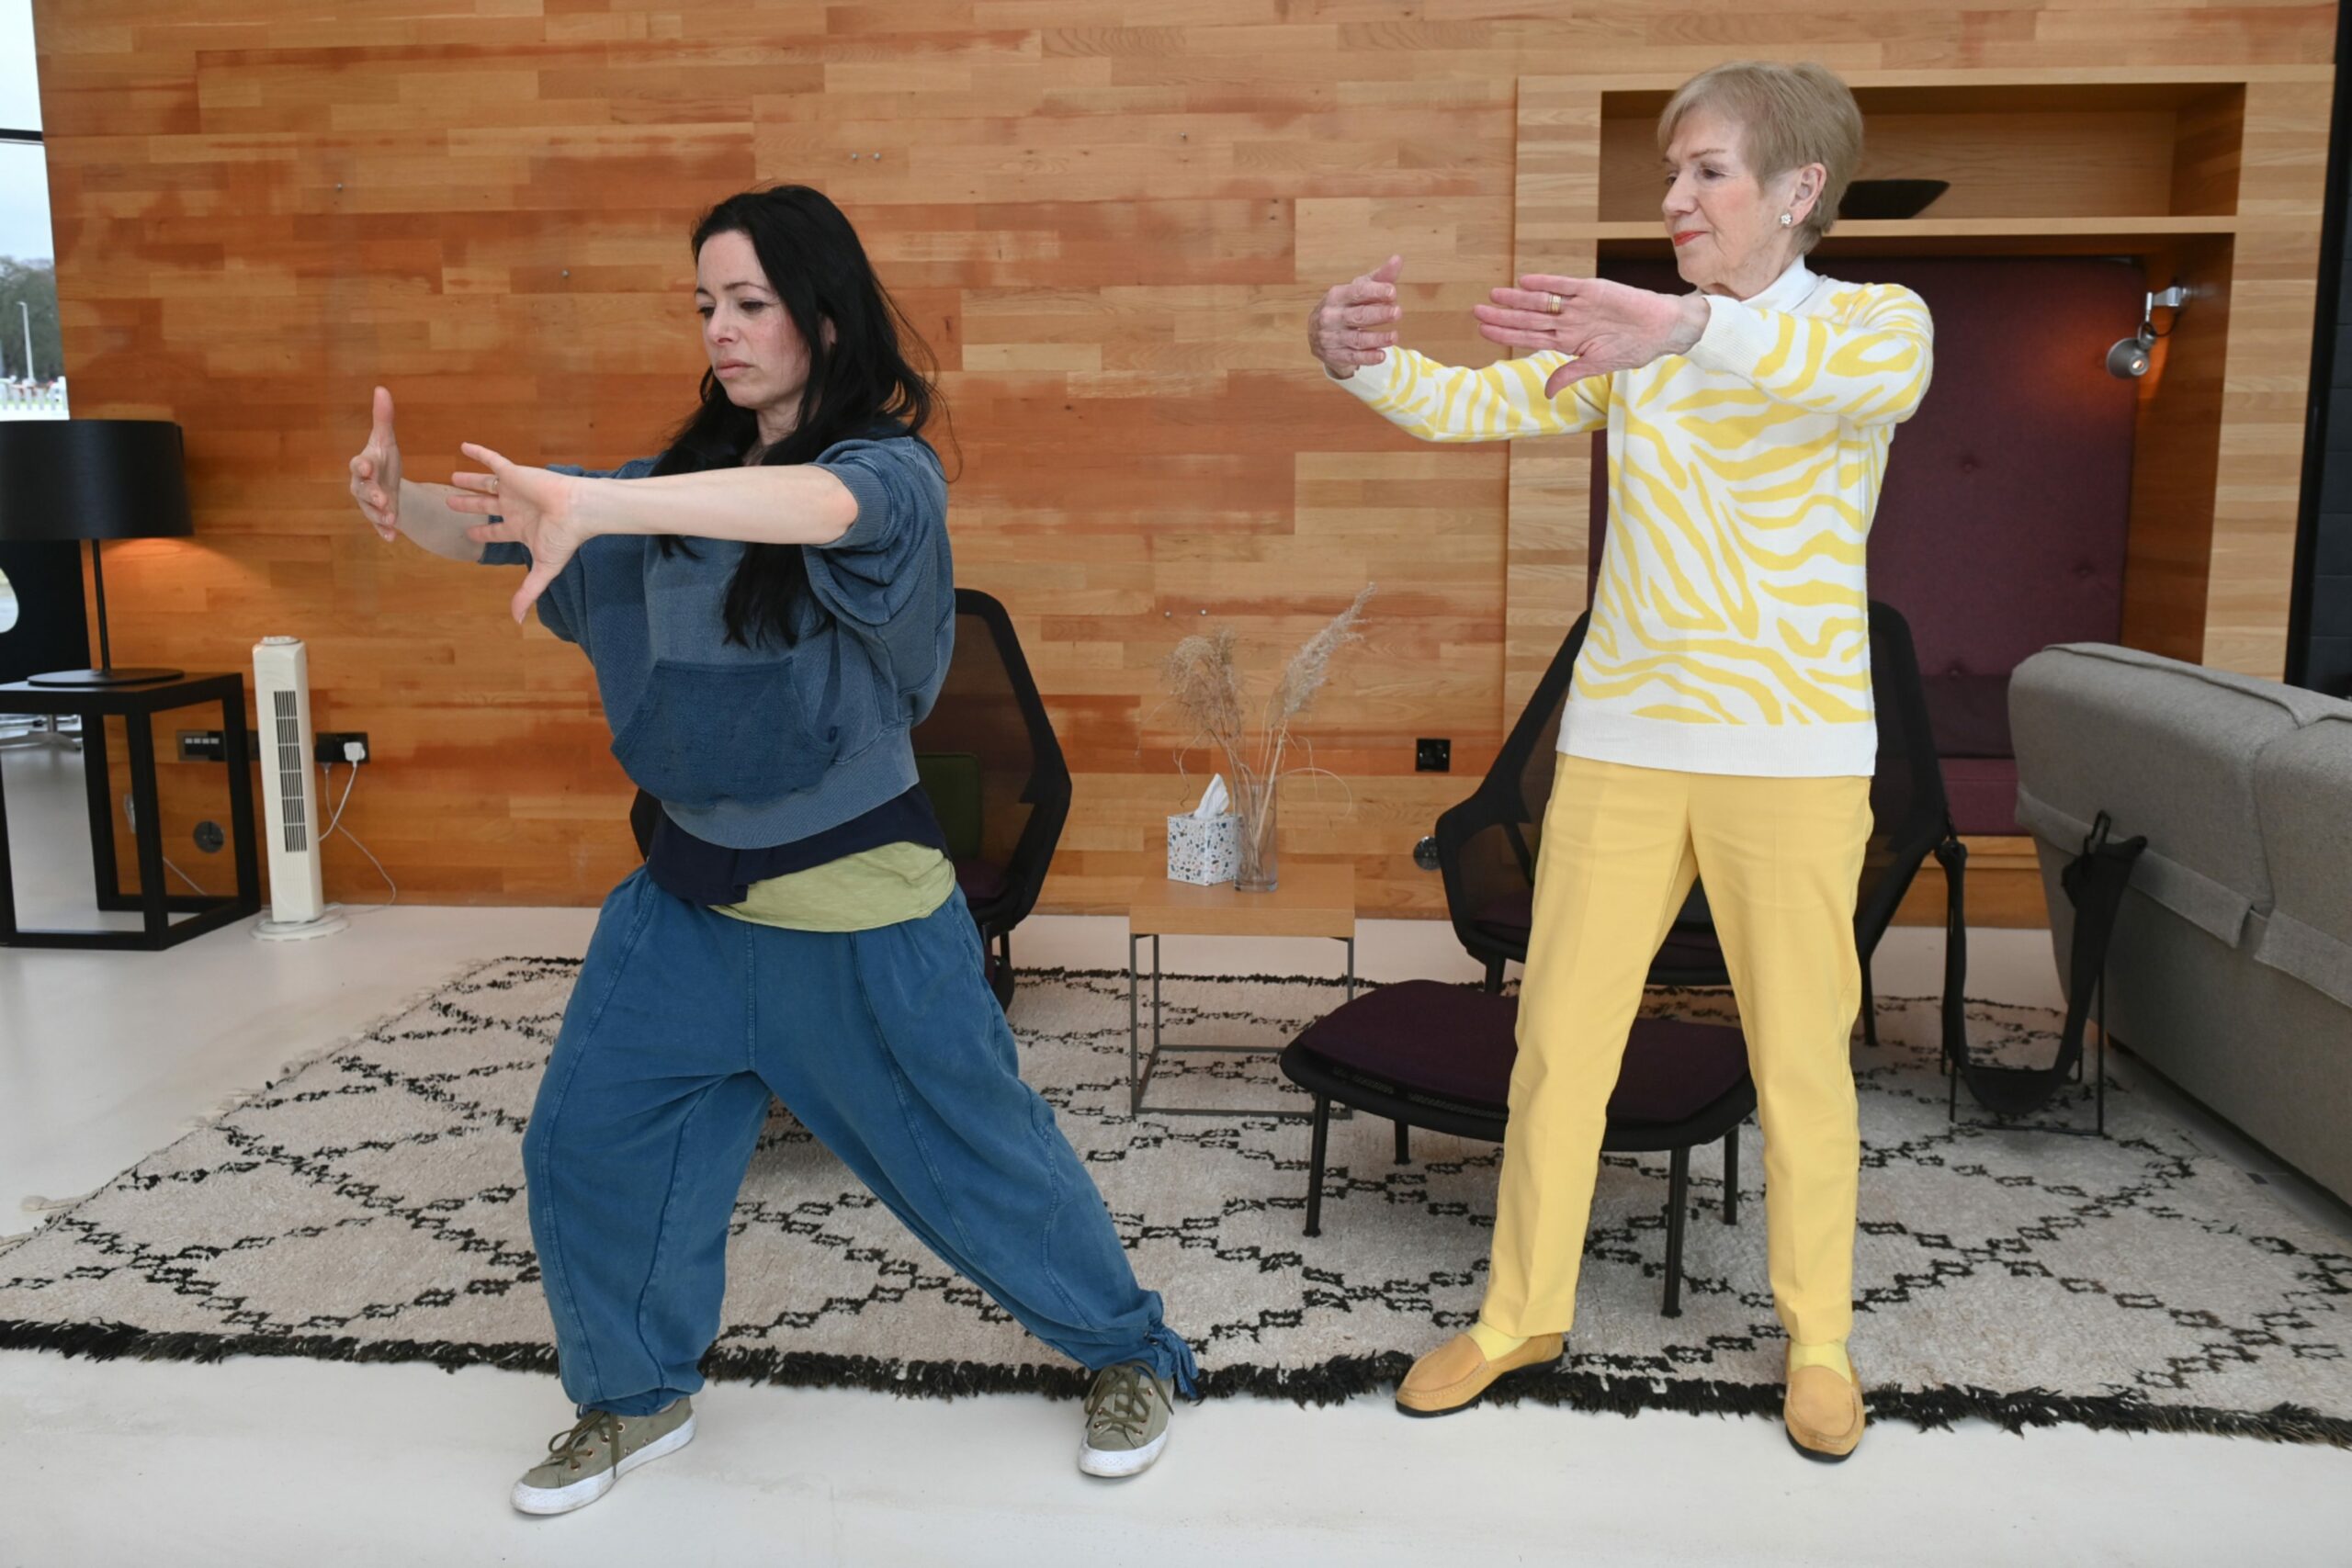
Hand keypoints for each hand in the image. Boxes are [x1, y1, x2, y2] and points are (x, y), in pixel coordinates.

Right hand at [349, 386, 403, 541]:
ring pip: (370, 510)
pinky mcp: (379, 516)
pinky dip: (384, 530)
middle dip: (372, 494)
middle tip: (384, 499)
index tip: (366, 466)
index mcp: (363, 464)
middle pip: (362, 490)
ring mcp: (369, 503)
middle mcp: (361, 485)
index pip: (358, 464)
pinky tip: (392, 537)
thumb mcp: (387, 439)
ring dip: (380, 515)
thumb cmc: (383, 458)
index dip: (361, 465)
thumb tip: (381, 389)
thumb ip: (383, 418)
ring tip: (392, 519)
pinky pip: (378, 525)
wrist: (388, 481)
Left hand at [447, 443, 586, 623]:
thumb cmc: (564, 537)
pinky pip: (493, 460)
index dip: (482, 533)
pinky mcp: (515, 473)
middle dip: (468, 506)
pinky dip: (478, 453)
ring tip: (451, 479)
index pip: (496, 531)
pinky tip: (463, 446)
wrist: (577, 510)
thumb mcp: (544, 568)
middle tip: (449, 502)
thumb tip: (518, 620)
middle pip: (485, 507)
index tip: (469, 533)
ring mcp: (514, 489)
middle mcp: (515, 508)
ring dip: (469, 482)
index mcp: (521, 529)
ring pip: (485, 484)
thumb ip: (528, 592)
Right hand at [1308, 255, 1403, 378]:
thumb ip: (1379, 278)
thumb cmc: (1345, 307)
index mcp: (1337, 296)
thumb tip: (1398, 259)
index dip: (1375, 292)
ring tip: (1395, 337)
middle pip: (1357, 316)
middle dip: (1378, 314)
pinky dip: (1368, 357)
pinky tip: (1382, 355)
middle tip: (1398, 312)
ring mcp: (1331, 337)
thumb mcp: (1358, 291)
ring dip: (1377, 339)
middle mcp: (1331, 316)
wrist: (1318, 335)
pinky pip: (1353, 358)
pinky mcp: (1335, 355)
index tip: (1393, 292)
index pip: (1357, 292)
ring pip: (1356, 339)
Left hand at [1473, 276, 1707, 395]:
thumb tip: (1546, 393)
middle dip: (1503, 316)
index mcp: (1568, 341)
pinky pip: (1566, 285)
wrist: (1662, 329)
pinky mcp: (1594, 290)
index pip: (1530, 336)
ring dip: (1517, 299)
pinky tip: (1525, 282)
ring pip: (1542, 301)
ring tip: (1494, 295)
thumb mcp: (1598, 366)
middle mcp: (1569, 321)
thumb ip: (1569, 374)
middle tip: (1477, 311)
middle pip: (1529, 318)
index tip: (1483, 330)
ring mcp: (1579, 305)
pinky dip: (1547, 283)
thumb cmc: (1634, 348)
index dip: (1506, 333)